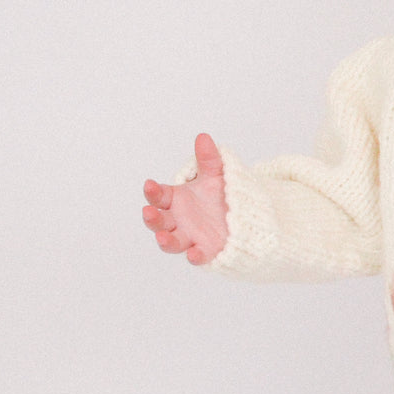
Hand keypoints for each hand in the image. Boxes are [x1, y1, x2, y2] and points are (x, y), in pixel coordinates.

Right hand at [142, 133, 229, 265]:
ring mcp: (189, 236)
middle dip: (152, 217)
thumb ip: (209, 160)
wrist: (244, 215)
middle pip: (159, 221)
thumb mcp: (217, 175)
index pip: (159, 196)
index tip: (150, 185)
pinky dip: (194, 256)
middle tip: (149, 212)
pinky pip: (197, 256)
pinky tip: (194, 254)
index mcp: (176, 199)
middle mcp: (178, 220)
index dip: (153, 192)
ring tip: (162, 237)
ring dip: (164, 240)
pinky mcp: (205, 250)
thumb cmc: (222, 195)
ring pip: (171, 241)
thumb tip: (203, 137)